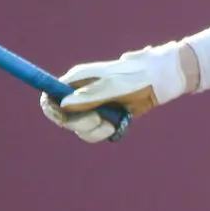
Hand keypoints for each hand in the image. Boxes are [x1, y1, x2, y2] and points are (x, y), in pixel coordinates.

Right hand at [39, 42, 191, 142]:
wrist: (159, 82)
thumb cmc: (135, 77)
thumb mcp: (112, 86)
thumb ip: (89, 96)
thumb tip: (64, 104)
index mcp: (77, 80)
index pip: (50, 95)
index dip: (52, 110)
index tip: (64, 119)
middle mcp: (80, 94)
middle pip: (63, 117)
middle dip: (79, 123)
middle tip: (98, 119)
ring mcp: (91, 107)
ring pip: (79, 129)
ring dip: (94, 131)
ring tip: (111, 124)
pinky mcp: (102, 117)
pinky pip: (93, 133)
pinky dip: (103, 133)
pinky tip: (115, 126)